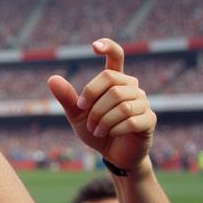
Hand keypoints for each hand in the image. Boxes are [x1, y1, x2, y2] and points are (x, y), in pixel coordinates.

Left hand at [47, 38, 154, 171]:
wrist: (114, 156)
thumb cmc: (97, 132)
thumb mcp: (77, 116)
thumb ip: (67, 99)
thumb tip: (52, 79)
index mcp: (116, 82)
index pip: (117, 56)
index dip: (108, 47)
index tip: (93, 46)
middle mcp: (132, 88)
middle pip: (111, 81)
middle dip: (93, 102)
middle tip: (87, 120)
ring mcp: (143, 102)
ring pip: (120, 103)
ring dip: (102, 119)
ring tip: (96, 130)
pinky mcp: (149, 119)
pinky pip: (131, 119)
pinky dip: (114, 129)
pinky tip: (109, 134)